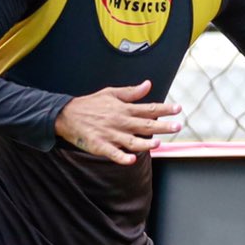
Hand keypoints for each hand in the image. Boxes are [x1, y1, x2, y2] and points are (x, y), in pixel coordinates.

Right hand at [53, 82, 182, 163]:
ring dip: (145, 143)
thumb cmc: (89, 104)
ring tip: (158, 144)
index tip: (178, 109)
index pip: (148, 109)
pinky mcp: (100, 146)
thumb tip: (148, 85)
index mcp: (123, 109)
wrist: (66, 115)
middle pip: (144, 125)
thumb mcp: (110, 93)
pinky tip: (131, 160)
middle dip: (162, 126)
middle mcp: (120, 122)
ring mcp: (110, 135)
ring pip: (131, 141)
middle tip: (177, 127)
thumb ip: (131, 92)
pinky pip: (113, 153)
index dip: (164, 109)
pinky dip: (122, 157)